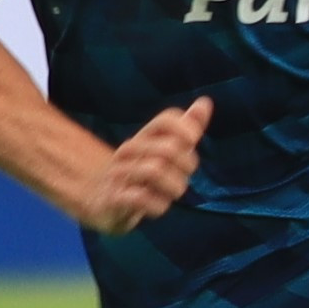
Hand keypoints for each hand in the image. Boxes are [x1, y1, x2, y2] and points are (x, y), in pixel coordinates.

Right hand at [79, 98, 209, 234]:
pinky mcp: (113, 198)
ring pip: (156, 171)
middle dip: (187, 165)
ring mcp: (119, 174)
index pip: (166, 120)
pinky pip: (140, 198)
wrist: (103, 200)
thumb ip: (186, 129)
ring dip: (175, 187)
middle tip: (183, 175)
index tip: (192, 142)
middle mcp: (129, 151)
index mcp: (144, 137)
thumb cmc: (141, 172)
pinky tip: (158, 206)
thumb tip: (205, 102)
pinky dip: (157, 205)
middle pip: (168, 148)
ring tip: (171, 193)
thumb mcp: (165, 150)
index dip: (186, 128)